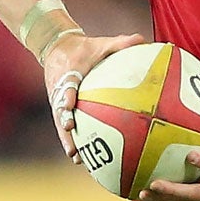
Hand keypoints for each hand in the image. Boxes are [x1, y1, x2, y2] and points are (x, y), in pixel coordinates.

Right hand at [40, 31, 145, 159]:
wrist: (56, 48)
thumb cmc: (83, 48)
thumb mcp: (100, 43)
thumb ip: (120, 43)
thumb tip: (143, 40)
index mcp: (67, 73)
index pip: (66, 84)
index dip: (67, 95)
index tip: (70, 105)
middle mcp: (59, 90)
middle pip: (59, 110)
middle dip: (64, 124)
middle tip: (71, 136)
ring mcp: (57, 102)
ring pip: (60, 124)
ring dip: (67, 141)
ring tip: (76, 158)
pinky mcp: (58, 110)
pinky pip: (65, 128)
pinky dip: (72, 142)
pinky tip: (82, 159)